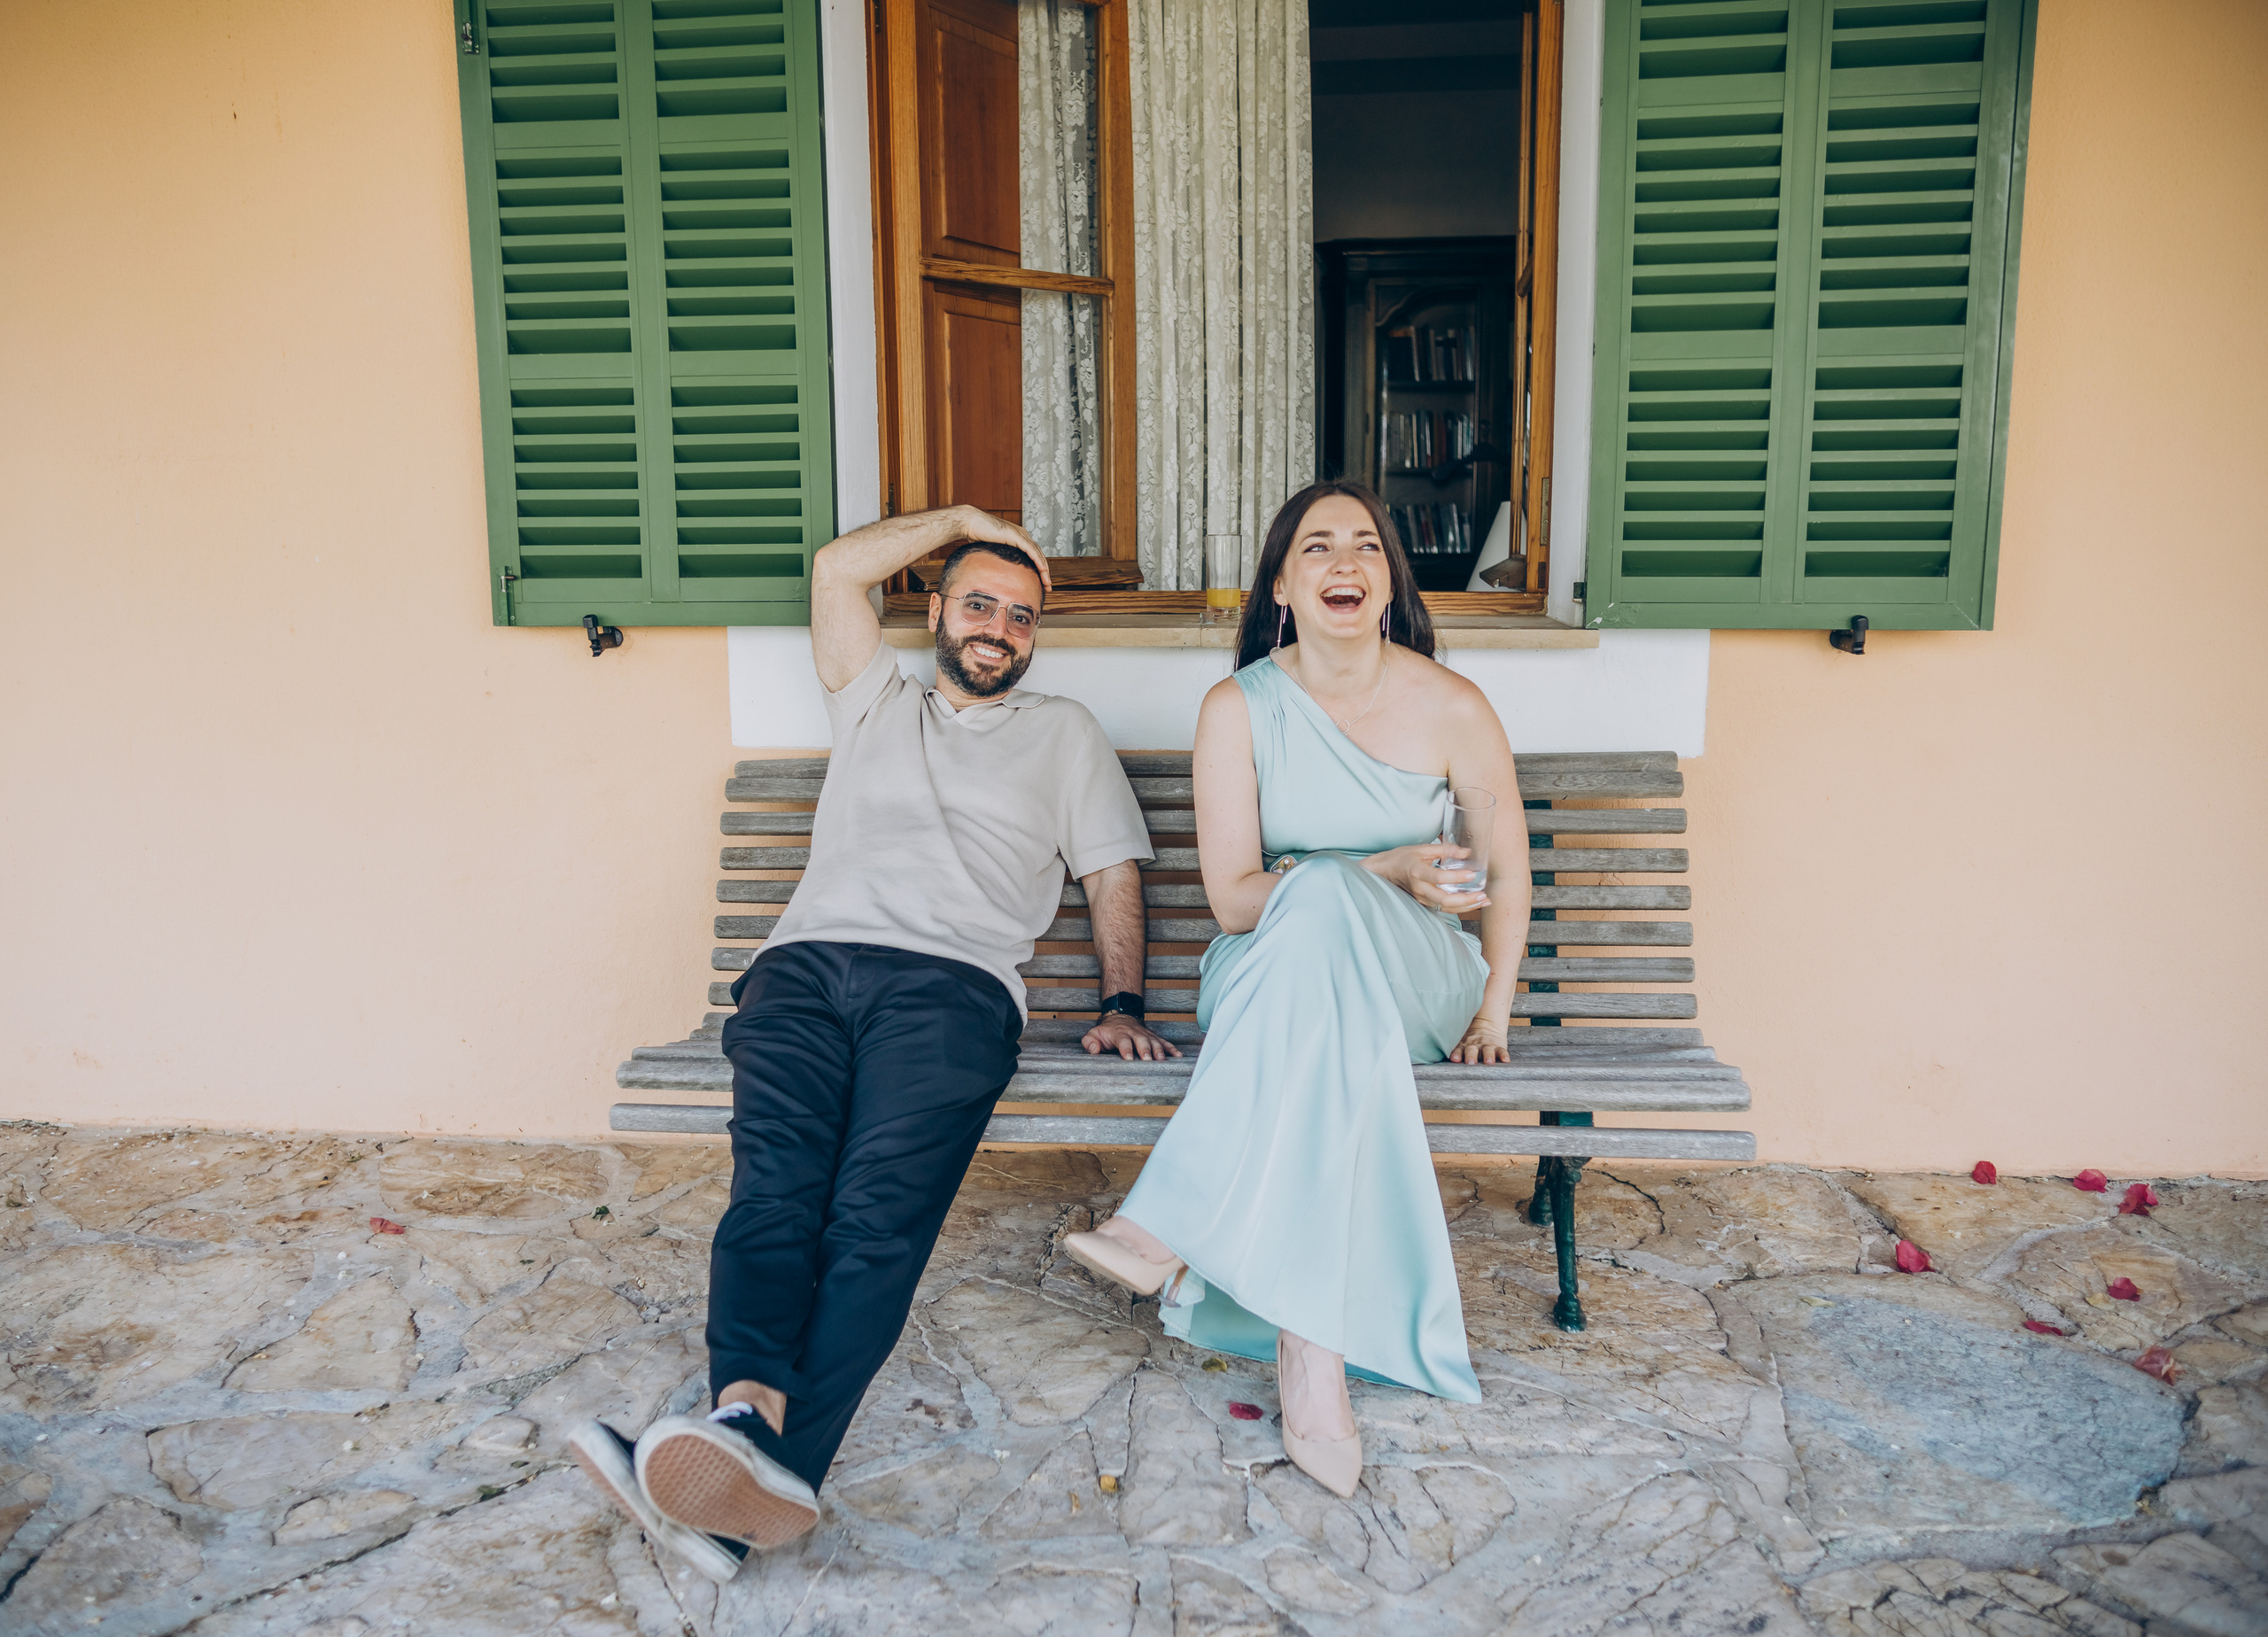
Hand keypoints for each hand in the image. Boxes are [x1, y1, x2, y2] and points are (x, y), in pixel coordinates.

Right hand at [954, 507, 1051, 594]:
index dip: (1039, 570)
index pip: (1034, 556)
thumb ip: (1000, 559)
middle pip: (1039, 556)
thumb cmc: (979, 535)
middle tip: (1048, 586)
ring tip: (1047, 583)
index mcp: (1019, 539)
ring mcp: (1020, 535)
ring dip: (1044, 570)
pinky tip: (1042, 570)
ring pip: (1038, 554)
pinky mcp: (1016, 536)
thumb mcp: (994, 550)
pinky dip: (1038, 561)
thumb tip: (998, 573)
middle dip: (1045, 573)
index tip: (1041, 583)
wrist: (971, 523)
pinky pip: (1031, 550)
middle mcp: (1022, 536)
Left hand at [1081, 1016, 1183, 1060]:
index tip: (1129, 1059)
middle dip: (1145, 1050)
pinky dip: (1171, 1049)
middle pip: (1141, 1040)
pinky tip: (1178, 1056)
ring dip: (1159, 1050)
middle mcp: (1134, 1033)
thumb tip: (1093, 1050)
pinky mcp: (1153, 1037)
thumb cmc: (1106, 1031)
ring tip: (1162, 1060)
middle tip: (1148, 1060)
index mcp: (1119, 1033)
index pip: (1123, 1040)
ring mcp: (1145, 1035)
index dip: (1126, 1049)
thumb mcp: (1093, 1034)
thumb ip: (1090, 1041)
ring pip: (1154, 1041)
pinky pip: (1164, 1042)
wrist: (1120, 1017)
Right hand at [1361, 843, 1489, 911]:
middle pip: (1445, 900)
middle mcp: (1420, 889)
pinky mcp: (1425, 903)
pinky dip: (1460, 907)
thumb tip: (1467, 852)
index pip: (1439, 878)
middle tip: (1483, 895)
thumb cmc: (1402, 858)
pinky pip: (1444, 908)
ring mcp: (1422, 898)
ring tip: (1484, 900)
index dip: (1456, 877)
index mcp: (1418, 872)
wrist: (1384, 872)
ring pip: (1446, 908)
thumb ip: (1445, 849)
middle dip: (1466, 900)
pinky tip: (1473, 902)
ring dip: (1467, 906)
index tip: (1472, 874)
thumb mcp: (1422, 849)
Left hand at [1449, 1013, 1509, 1064]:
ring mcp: (1487, 1045)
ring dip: (1488, 1056)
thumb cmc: (1470, 1039)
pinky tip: (1506, 1060)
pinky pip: (1502, 1051)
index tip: (1454, 1059)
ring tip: (1489, 1062)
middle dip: (1471, 1056)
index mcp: (1464, 1044)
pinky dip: (1504, 1055)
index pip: (1459, 1049)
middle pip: (1472, 1050)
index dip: (1456, 1054)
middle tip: (1470, 1062)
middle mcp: (1475, 1045)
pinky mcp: (1498, 1046)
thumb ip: (1455, 1050)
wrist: (1487, 1024)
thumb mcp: (1461, 1042)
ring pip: (1487, 1051)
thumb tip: (1440, 1060)